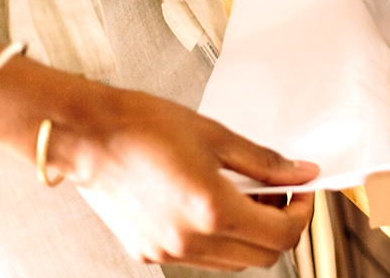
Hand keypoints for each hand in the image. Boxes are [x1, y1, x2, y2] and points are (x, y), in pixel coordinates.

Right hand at [50, 86, 318, 270]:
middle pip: (264, 256)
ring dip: (250, 235)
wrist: (87, 135)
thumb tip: (302, 173)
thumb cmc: (144, 126)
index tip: (302, 191)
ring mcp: (168, 251)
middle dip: (280, 225)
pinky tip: (210, 204)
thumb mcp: (217, 136)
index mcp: (212, 210)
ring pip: (235, 262)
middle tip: (276, 191)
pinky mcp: (149, 253)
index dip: (303, 212)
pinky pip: (202, 258)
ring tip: (242, 195)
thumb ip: (265, 162)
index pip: (283, 235)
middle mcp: (191, 240)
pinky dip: (219, 238)